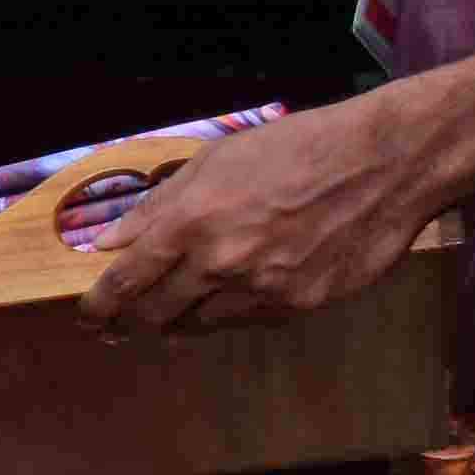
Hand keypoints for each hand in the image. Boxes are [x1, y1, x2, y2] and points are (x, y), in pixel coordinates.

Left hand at [77, 92, 442, 334]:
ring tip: (172, 316)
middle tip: (121, 326)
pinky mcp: (301, 304)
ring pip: (203, 323)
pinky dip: (231, 314)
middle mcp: (221, 262)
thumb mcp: (215, 161)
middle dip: (133, 322)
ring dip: (182, 321)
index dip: (100, 304)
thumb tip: (110, 240)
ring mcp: (263, 288)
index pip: (127, 279)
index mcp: (191, 222)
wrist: (386, 162)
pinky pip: (250, 320)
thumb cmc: (296, 148)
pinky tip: (227, 302)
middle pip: (157, 312)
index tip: (88, 315)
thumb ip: (157, 205)